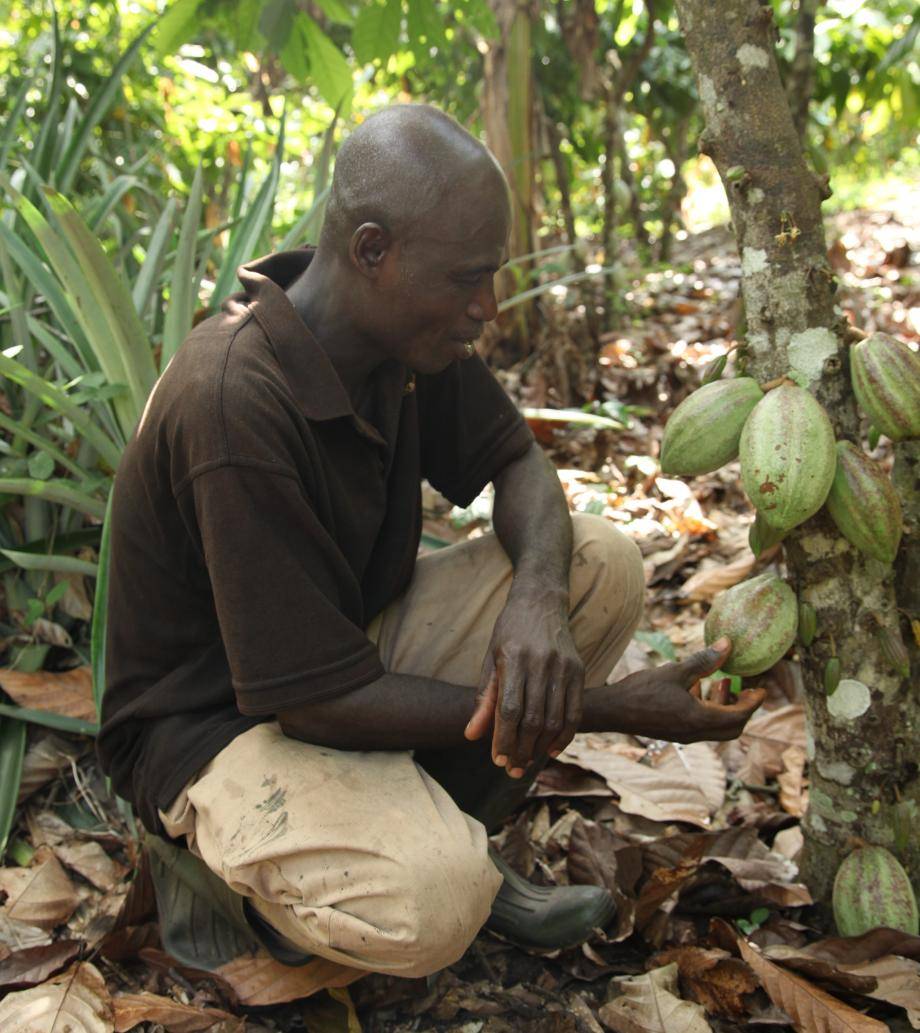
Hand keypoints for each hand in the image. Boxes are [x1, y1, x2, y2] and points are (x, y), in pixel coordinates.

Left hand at [464, 581, 583, 776]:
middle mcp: (542, 663)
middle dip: (521, 750)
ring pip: (555, 720)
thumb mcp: (491, 659)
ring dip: (540, 748)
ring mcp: (564, 667)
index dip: (504, 738)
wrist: (541, 600)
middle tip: (511, 768)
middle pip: (533, 720)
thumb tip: (472, 736)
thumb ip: (484, 699)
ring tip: (527, 762)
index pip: (509, 709)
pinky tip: (551, 749)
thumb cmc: (510, 631)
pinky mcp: (579, 670)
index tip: (497, 759)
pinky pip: (575, 712)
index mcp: (514, 658)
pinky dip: (564, 736)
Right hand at [612, 638, 764, 742]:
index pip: (738, 716)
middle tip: (746, 688)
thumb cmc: (642, 691)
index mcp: (699, 719)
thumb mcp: (675, 672)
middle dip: (743, 707)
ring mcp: (685, 735)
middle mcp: (696, 732)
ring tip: (721, 681)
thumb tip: (728, 645)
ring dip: (724, 706)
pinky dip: (708, 709)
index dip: (753, 702)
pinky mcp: (675, 731)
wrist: (614, 711)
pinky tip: (696, 688)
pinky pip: (701, 724)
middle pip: (732, 727)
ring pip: (716, 727)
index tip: (761, 687)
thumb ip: (703, 660)